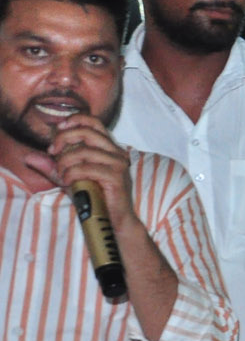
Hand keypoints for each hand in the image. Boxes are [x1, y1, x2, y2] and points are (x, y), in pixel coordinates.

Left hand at [26, 114, 141, 233]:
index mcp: (109, 148)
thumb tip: (29, 157)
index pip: (94, 122)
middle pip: (87, 131)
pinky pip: (86, 168)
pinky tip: (68, 181)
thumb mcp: (70, 178)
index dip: (75, 120)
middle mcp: (116, 153)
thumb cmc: (94, 198)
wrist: (112, 219)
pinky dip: (72, 174)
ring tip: (61, 174)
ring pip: (84, 151)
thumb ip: (52, 167)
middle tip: (52, 151)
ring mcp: (118, 164)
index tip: (57, 130)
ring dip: (65, 162)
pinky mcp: (116, 177)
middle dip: (64, 138)